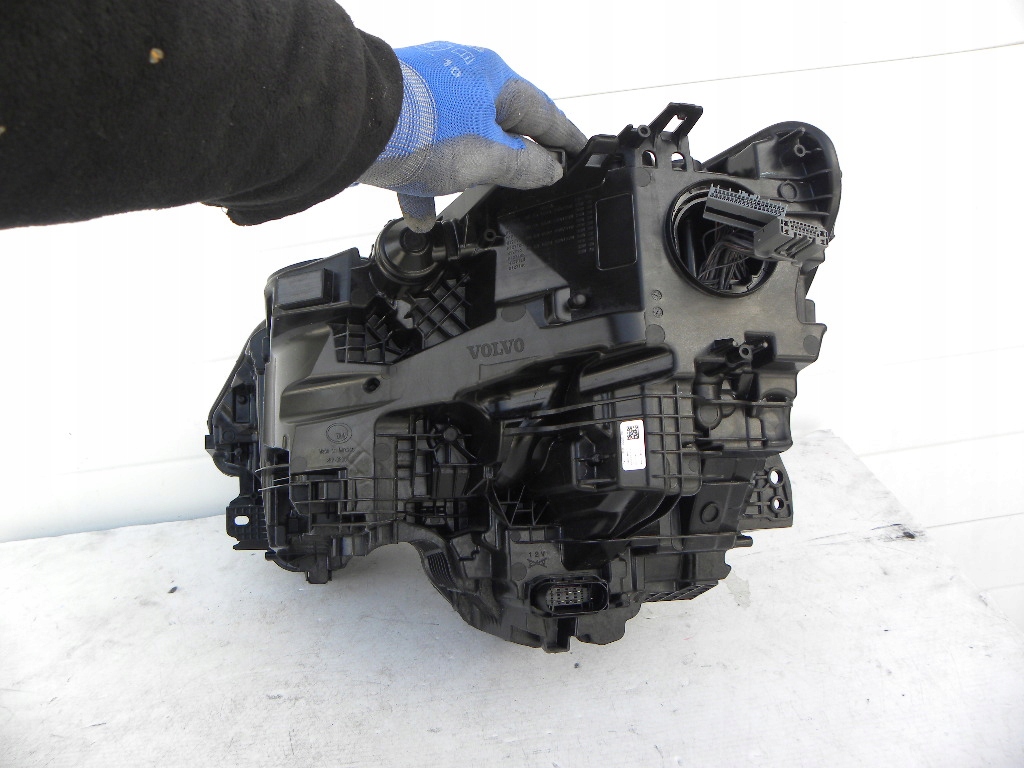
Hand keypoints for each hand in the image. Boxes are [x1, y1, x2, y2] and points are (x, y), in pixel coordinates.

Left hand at [358, 41, 587, 231]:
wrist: (352, 122)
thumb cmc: (423, 131)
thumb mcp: (486, 158)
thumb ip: (523, 167)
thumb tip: (549, 169)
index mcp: (492, 78)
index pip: (542, 112)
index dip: (564, 137)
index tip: (579, 152)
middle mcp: (460, 77)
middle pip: (498, 122)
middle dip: (512, 155)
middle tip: (532, 177)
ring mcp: (425, 93)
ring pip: (458, 139)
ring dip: (465, 175)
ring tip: (474, 200)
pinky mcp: (396, 113)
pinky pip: (422, 149)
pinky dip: (425, 180)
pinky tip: (420, 213)